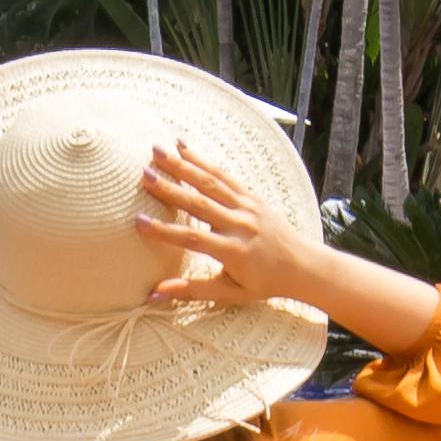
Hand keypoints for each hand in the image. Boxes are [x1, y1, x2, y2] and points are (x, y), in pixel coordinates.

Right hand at [135, 141, 327, 310]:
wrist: (303, 265)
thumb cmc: (264, 283)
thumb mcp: (230, 294)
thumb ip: (193, 291)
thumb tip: (154, 293)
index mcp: (234, 251)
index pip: (193, 239)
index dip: (165, 231)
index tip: (138, 221)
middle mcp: (240, 225)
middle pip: (200, 203)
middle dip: (170, 188)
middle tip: (143, 175)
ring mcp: (247, 207)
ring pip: (211, 183)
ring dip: (183, 165)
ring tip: (157, 150)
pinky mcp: (251, 195)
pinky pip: (224, 175)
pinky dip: (203, 160)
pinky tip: (183, 147)